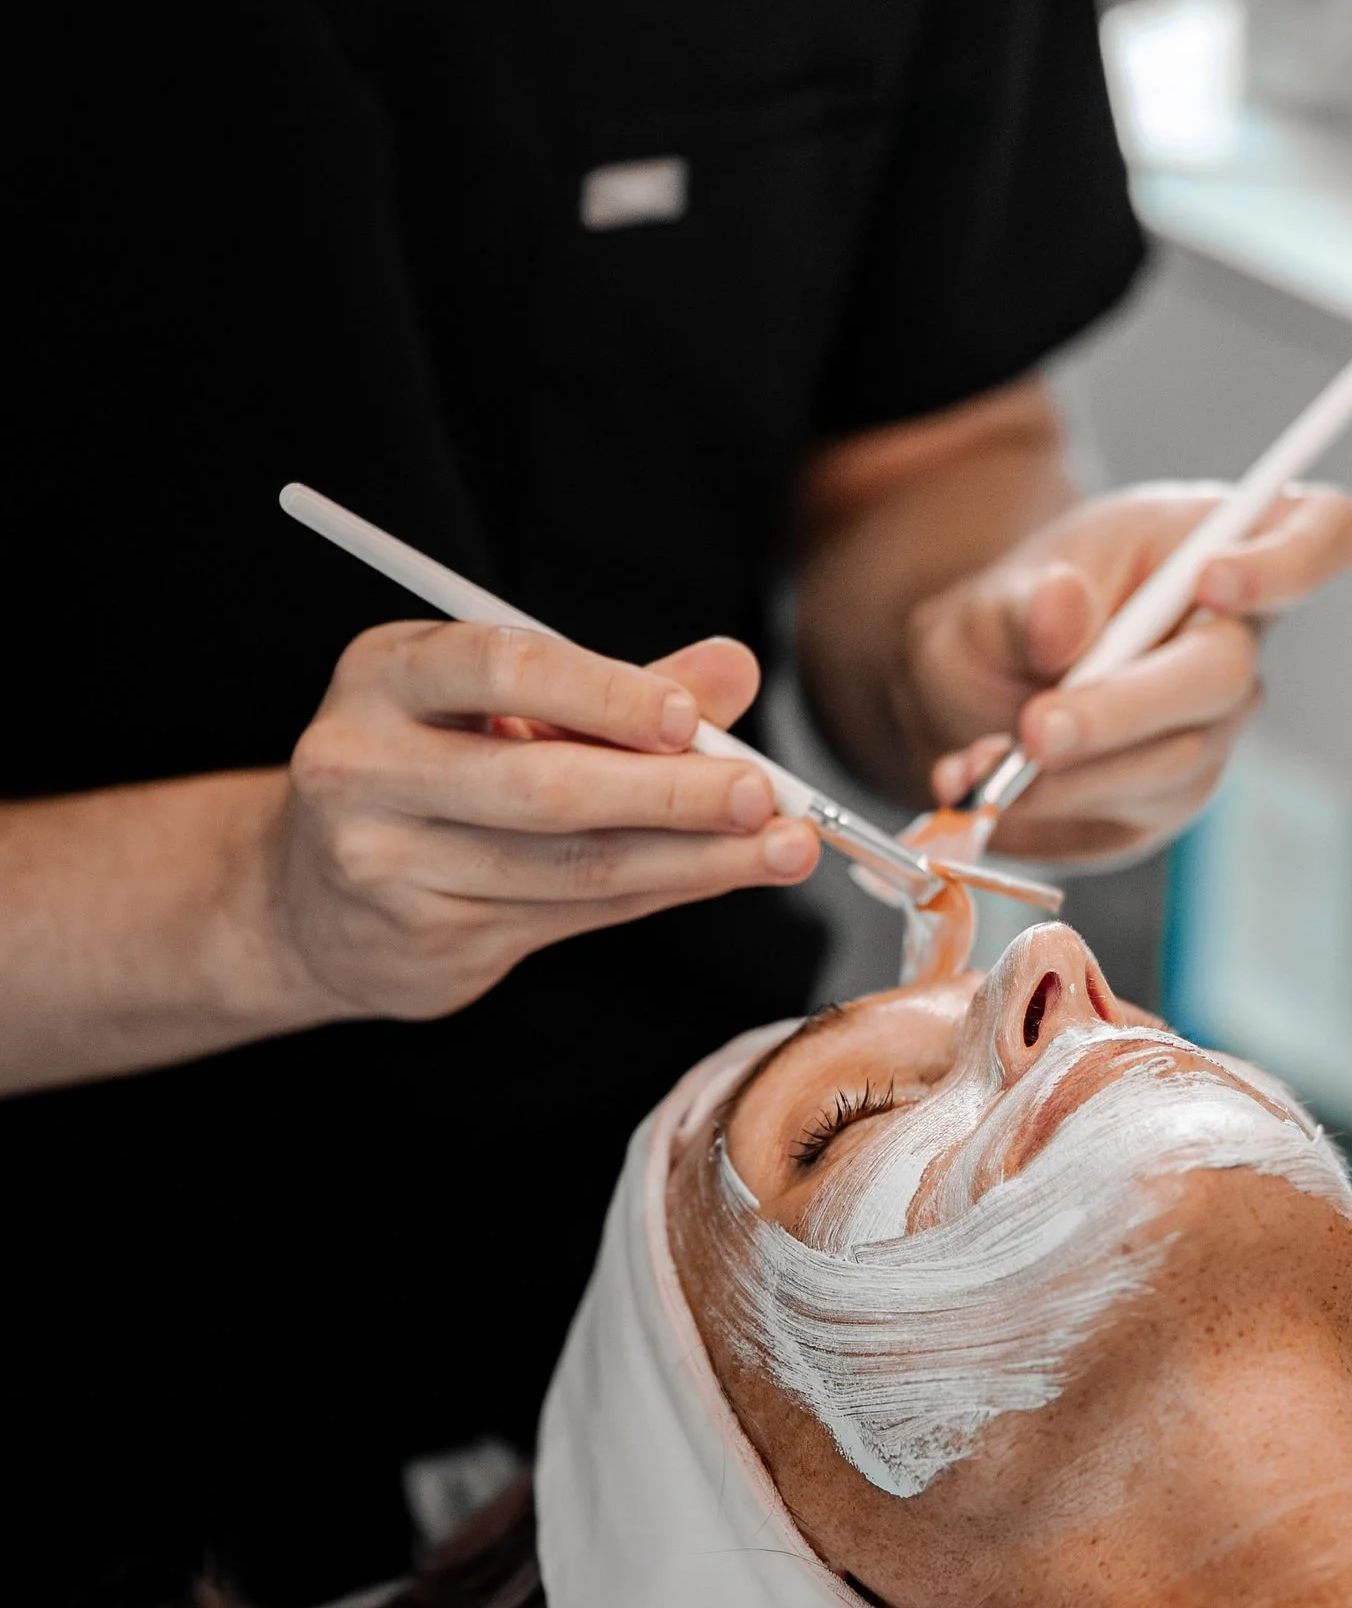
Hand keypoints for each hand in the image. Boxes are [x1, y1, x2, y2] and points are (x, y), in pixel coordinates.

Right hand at [267, 621, 819, 1021]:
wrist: (313, 898)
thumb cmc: (433, 767)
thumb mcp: (501, 705)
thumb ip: (617, 688)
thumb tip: (735, 668)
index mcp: (384, 675)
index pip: (499, 669)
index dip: (603, 693)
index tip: (690, 715)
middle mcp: (365, 766)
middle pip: (543, 786)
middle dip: (672, 793)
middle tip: (767, 795)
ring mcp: (386, 864)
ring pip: (570, 866)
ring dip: (692, 859)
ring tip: (783, 848)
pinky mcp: (427, 939)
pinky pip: (572, 914)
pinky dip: (658, 891)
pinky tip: (718, 874)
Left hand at [904, 481, 1351, 863]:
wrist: (977, 694)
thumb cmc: (1013, 618)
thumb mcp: (997, 593)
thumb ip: (1024, 605)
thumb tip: (1061, 610)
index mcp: (1218, 544)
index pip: (1323, 534)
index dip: (1288, 562)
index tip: (1213, 580)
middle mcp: (1238, 641)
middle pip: (1227, 676)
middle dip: (1125, 709)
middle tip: (1036, 729)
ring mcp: (1213, 728)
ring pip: (1170, 762)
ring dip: (1067, 774)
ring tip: (977, 766)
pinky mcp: (1170, 799)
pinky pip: (1122, 816)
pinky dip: (1045, 812)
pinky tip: (984, 794)